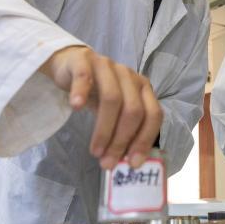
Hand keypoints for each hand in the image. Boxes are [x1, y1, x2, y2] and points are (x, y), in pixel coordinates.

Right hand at [41, 46, 162, 169]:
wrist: (71, 64)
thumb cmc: (97, 92)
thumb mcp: (115, 110)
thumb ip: (123, 130)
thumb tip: (128, 162)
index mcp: (142, 88)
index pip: (153, 114)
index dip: (145, 140)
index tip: (133, 163)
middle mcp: (128, 75)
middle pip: (133, 110)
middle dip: (122, 141)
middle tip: (108, 162)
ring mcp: (107, 65)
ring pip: (112, 98)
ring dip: (104, 130)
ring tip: (95, 151)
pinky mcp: (83, 60)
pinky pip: (84, 76)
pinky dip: (81, 92)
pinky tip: (76, 107)